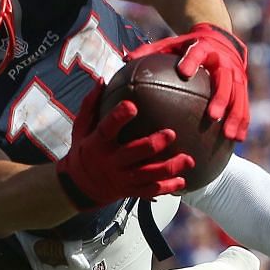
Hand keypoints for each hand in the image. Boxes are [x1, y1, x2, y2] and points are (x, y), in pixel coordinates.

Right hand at [55, 81, 192, 207]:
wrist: (80, 186)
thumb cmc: (85, 150)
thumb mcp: (81, 128)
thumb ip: (91, 105)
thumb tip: (102, 79)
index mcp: (97, 144)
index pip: (107, 129)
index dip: (118, 117)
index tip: (132, 105)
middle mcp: (110, 162)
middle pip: (134, 153)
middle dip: (153, 144)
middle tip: (171, 133)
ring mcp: (121, 178)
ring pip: (147, 174)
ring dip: (169, 168)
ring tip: (188, 159)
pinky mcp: (130, 190)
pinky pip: (150, 190)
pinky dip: (167, 187)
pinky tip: (183, 180)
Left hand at [130, 23, 249, 141]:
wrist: (220, 39)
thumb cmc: (187, 46)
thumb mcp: (170, 44)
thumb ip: (150, 51)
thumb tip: (126, 59)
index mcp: (203, 48)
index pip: (197, 52)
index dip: (192, 61)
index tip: (184, 72)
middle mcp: (223, 61)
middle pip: (224, 80)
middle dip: (220, 98)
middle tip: (212, 116)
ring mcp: (236, 74)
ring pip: (238, 96)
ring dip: (235, 116)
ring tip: (228, 136)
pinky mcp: (243, 86)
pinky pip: (244, 105)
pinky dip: (242, 122)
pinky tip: (237, 140)